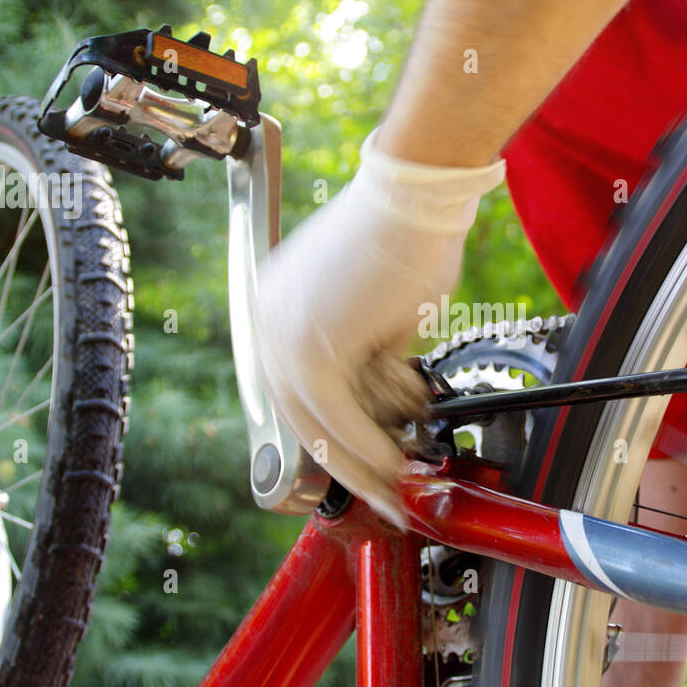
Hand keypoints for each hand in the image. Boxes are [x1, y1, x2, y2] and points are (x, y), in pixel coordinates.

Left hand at [253, 131, 504, 524]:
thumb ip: (371, 359)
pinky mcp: (308, 350)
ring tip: (399, 483)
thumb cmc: (411, 238)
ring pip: (317, 423)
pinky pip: (336, 418)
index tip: (367, 463)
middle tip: (384, 491)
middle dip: (347, 461)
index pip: (298, 388)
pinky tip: (396, 466)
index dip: (334, 433)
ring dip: (363, 460)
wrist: (418, 195)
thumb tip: (387, 406)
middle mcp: (268, 319)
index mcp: (278, 306)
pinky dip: (369, 448)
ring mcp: (282, 335)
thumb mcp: (382, 315)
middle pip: (300, 413)